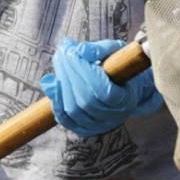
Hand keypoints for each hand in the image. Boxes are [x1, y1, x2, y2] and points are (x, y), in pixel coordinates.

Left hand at [40, 39, 162, 138]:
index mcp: (127, 99)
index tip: (72, 51)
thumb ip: (99, 50)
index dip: (84, 70)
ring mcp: (99, 126)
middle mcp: (114, 117)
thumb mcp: (115, 53)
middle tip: (62, 53)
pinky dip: (56, 102)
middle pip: (86, 100)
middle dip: (69, 74)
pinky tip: (53, 85)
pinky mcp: (84, 129)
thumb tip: (80, 50)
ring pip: (73, 110)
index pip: (103, 90)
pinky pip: (66, 120)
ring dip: (61, 85)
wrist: (122, 89)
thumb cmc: (119, 68)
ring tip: (59, 63)